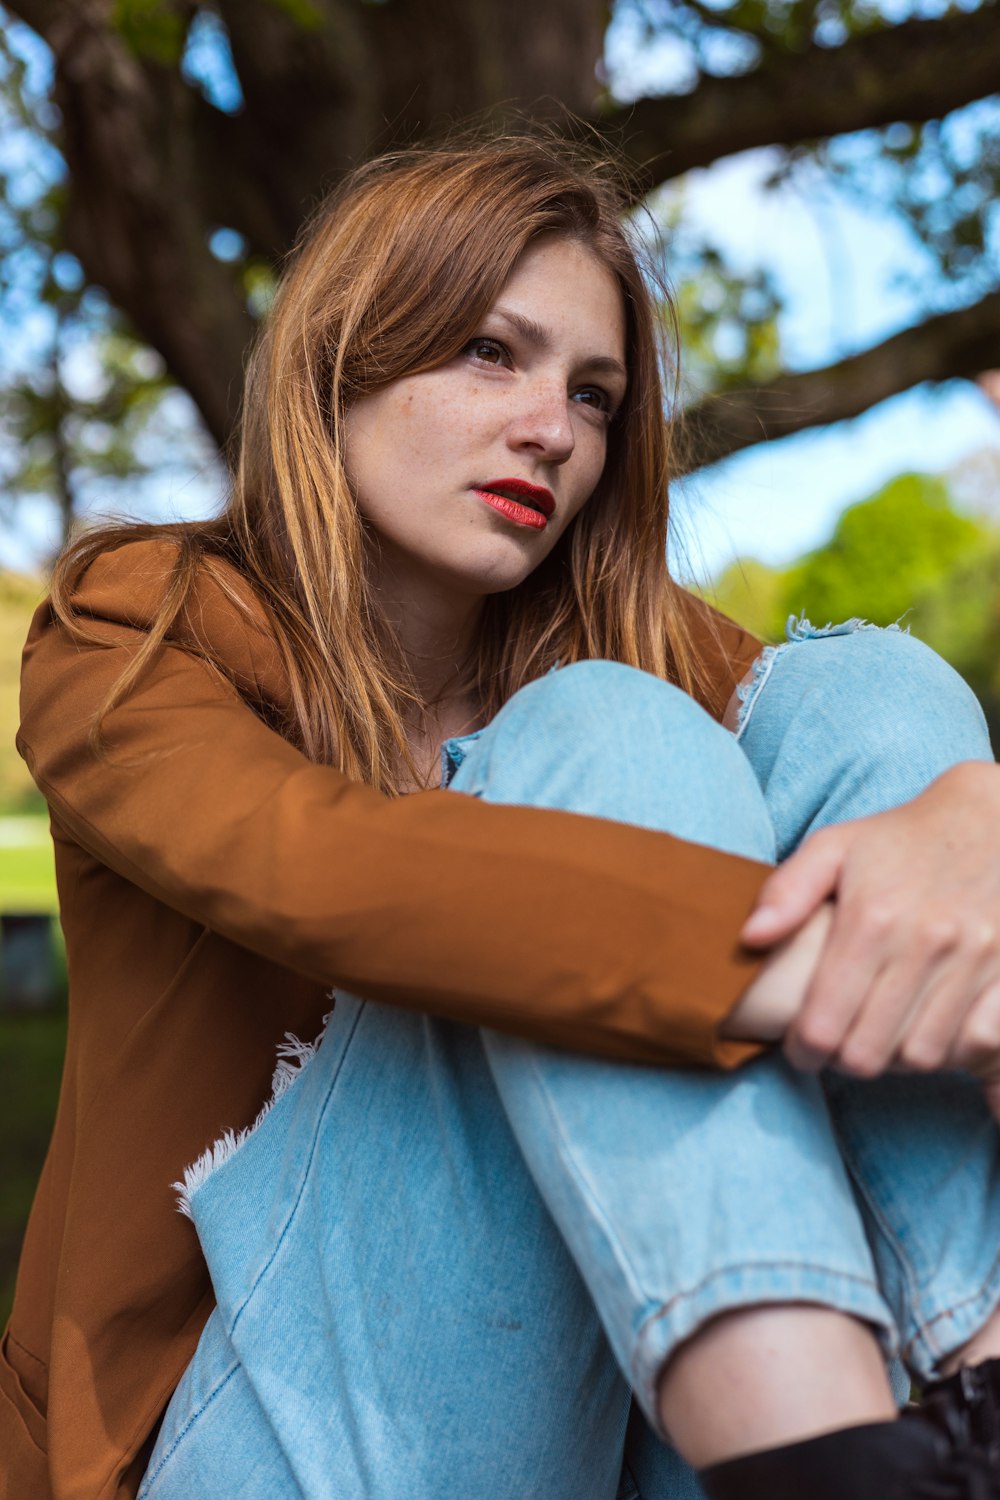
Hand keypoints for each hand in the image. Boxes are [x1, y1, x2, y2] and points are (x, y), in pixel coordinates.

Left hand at [739, 762, 999, 1102]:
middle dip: (845, 1061)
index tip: (801, 1048)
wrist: (992, 819)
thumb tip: (750, 937)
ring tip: (881, 1039)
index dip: (804, 1051)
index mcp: (871, 917)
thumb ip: (787, 891)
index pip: (824, 1025)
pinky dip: (955, 1053)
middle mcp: (924, 942)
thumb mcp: (834, 847)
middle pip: (870, 1053)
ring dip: (897, 1060)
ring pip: (923, 1057)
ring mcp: (973, 958)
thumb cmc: (901, 839)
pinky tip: (933, 1034)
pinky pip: (979, 1042)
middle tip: (838, 1047)